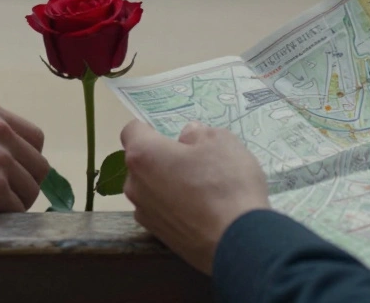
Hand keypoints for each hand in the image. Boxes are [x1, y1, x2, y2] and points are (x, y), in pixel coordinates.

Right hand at [0, 97, 48, 217]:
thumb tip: (9, 156)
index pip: (34, 137)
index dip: (25, 160)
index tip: (12, 175)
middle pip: (39, 165)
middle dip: (24, 183)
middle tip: (1, 196)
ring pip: (30, 190)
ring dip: (13, 203)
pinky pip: (15, 210)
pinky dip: (1, 217)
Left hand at [121, 120, 269, 272]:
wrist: (237, 242)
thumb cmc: (226, 183)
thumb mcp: (221, 142)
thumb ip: (198, 133)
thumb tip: (188, 135)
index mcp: (143, 155)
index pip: (132, 131)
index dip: (151, 128)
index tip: (174, 135)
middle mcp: (134, 184)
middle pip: (142, 162)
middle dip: (163, 157)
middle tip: (195, 161)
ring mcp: (144, 213)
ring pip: (151, 188)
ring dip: (169, 183)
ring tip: (202, 189)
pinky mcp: (158, 236)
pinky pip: (162, 211)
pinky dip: (175, 207)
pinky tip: (202, 211)